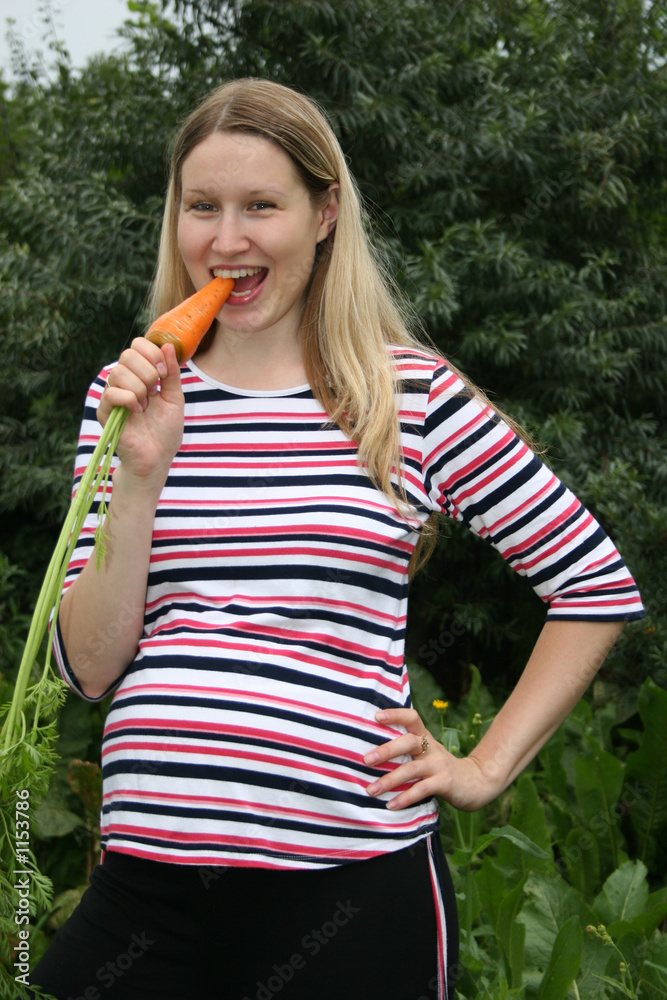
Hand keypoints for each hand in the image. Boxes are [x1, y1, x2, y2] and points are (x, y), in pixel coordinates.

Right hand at [97, 339, 183, 486]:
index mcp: (141, 375)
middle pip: (128, 354)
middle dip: (148, 372)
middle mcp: (124, 381)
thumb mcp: (175, 397)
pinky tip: (137, 411)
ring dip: (139, 388)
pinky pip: (111, 393)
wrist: (156, 458)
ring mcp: (113, 395)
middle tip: (154, 392)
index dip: (152, 353)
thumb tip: (167, 344)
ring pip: (119, 372)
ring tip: (145, 406)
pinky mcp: (104, 411)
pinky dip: (128, 399)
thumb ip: (172, 372)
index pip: (137, 345)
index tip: (164, 373)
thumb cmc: (165, 431)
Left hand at [364, 708, 500, 812]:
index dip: (395, 714)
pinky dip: (405, 798)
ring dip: (389, 780)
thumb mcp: (426, 753)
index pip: (412, 718)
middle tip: (366, 760)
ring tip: (371, 790)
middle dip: (387, 750)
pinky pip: (422, 789)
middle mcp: (432, 748)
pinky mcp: (445, 782)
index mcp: (425, 737)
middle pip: (409, 742)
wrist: (475, 782)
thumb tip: (371, 753)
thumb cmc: (440, 767)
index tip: (376, 716)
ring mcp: (439, 765)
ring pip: (412, 769)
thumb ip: (406, 750)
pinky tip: (391, 805)